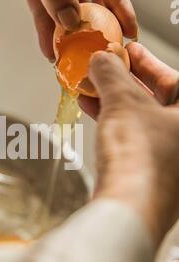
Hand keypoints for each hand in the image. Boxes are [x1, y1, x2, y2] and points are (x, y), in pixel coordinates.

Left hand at [0, 0, 136, 59]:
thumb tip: (71, 20)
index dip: (118, 2)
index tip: (127, 27)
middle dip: (96, 20)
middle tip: (105, 46)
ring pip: (66, 3)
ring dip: (69, 29)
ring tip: (77, 53)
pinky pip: (43, 9)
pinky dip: (46, 28)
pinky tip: (51, 47)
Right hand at [84, 46, 178, 246]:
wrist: (129, 210)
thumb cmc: (140, 157)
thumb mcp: (124, 102)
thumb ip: (112, 74)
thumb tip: (102, 59)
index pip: (174, 79)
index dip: (146, 61)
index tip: (125, 51)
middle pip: (158, 99)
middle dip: (126, 81)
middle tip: (105, 68)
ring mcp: (172, 159)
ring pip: (142, 119)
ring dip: (114, 100)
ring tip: (90, 87)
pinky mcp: (152, 175)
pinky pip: (134, 138)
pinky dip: (114, 123)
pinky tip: (91, 109)